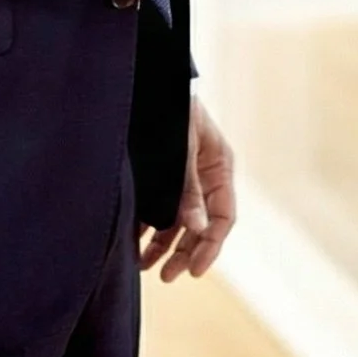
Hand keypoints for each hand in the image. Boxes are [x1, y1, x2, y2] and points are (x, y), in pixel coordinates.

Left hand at [137, 101, 235, 280]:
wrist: (147, 81)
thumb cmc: (171, 109)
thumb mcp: (182, 150)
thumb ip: (188, 190)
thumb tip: (198, 229)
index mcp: (220, 167)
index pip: (224, 218)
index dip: (211, 247)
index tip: (195, 271)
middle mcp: (204, 176)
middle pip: (201, 225)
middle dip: (185, 252)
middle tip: (167, 276)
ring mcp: (182, 177)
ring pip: (177, 221)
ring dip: (163, 246)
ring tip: (144, 266)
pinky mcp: (160, 175)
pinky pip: (157, 208)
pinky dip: (147, 228)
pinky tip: (133, 244)